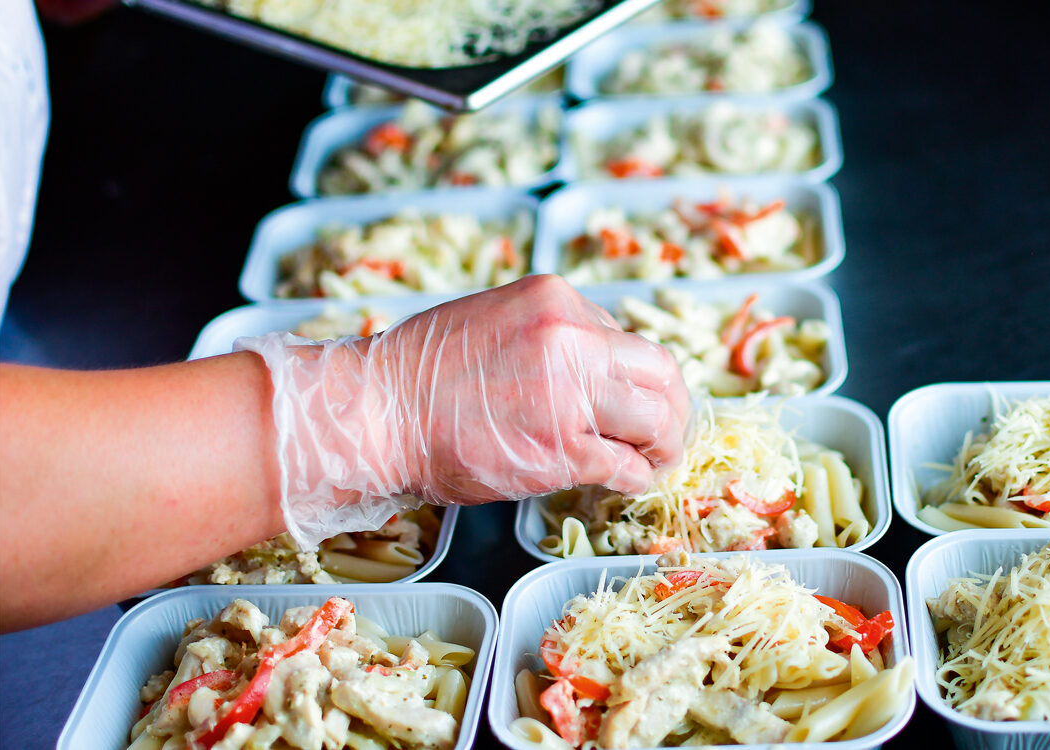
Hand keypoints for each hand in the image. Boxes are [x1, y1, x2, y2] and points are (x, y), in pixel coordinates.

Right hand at [239, 275, 690, 546]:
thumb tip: (593, 363)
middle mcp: (572, 339)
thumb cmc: (420, 373)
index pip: (628, 338)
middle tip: (666, 434)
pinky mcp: (562, 450)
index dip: (637, 377)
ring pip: (658, 419)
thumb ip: (550, 334)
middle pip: (661, 372)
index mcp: (557, 301)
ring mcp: (570, 395)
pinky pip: (626, 466)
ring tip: (654, 461)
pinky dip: (636, 478)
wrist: (376, 414)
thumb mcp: (496, 318)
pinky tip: (625, 482)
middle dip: (673, 407)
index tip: (636, 400)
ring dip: (664, 445)